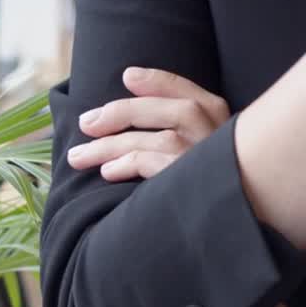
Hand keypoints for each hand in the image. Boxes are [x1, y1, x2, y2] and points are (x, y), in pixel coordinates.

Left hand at [67, 68, 229, 180]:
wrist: (225, 230)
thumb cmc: (206, 184)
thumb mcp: (201, 146)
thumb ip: (179, 124)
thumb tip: (132, 86)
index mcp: (221, 120)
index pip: (188, 91)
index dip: (157, 80)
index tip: (127, 76)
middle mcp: (217, 136)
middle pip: (169, 110)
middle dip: (122, 113)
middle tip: (85, 122)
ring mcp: (205, 160)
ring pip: (155, 140)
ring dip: (111, 145)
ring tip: (80, 156)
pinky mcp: (190, 186)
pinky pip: (153, 164)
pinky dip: (126, 164)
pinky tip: (107, 171)